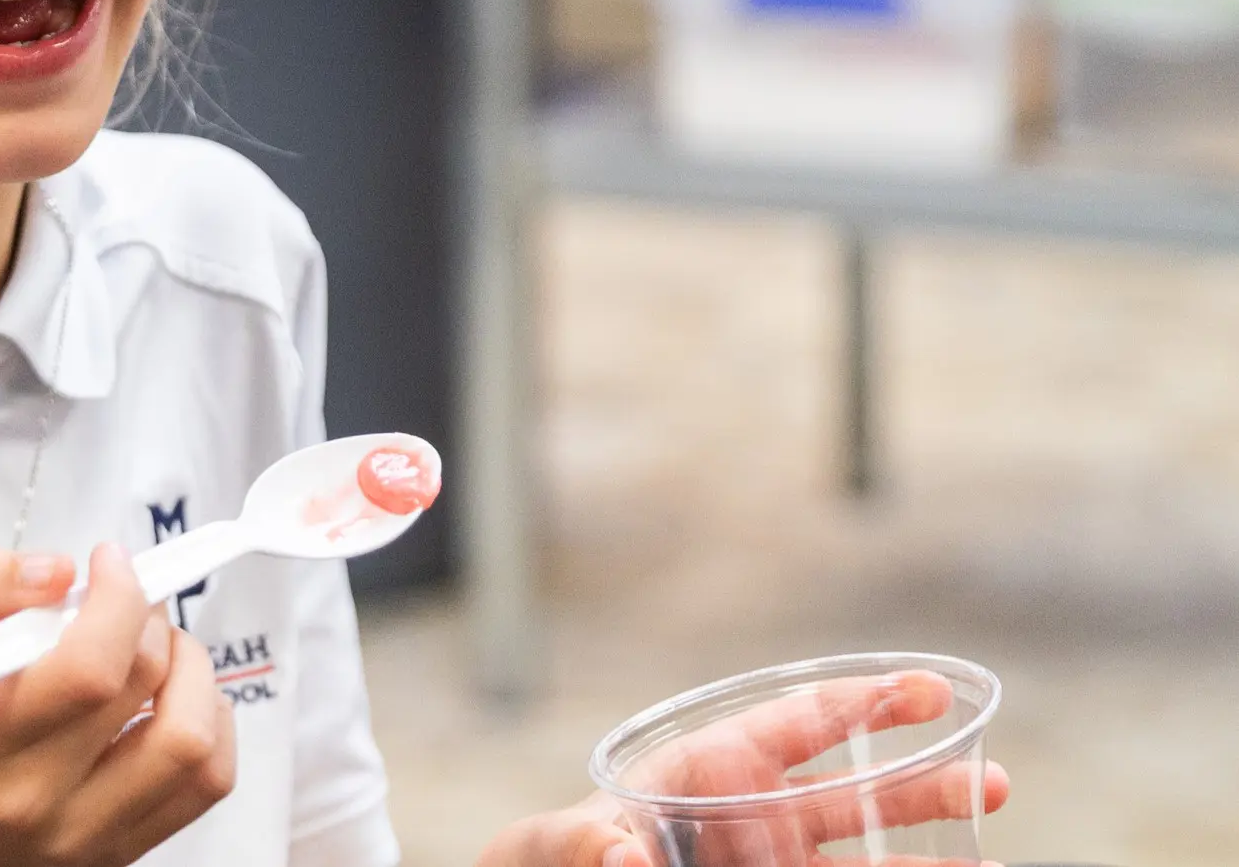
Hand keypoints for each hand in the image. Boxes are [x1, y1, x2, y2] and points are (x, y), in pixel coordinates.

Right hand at [0, 543, 237, 866]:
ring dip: (193, 673)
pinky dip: (209, 725)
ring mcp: (79, 834)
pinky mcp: (114, 850)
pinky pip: (202, 786)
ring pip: (193, 745)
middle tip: (122, 598)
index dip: (119, 598)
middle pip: (143, 689)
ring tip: (156, 647)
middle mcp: (30, 796)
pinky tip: (169, 698)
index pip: (88, 667)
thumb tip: (57, 571)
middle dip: (150, 617)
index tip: (107, 564)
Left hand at [476, 670, 1009, 866]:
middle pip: (847, 792)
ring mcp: (763, 863)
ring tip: (986, 857)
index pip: (794, 724)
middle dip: (919, 783)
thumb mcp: (551, 843)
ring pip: (857, 856)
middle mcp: (745, 815)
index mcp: (703, 768)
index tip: (928, 689)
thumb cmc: (542, 859)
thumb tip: (622, 856)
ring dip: (917, 856)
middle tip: (996, 780)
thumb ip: (583, 841)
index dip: (861, 703)